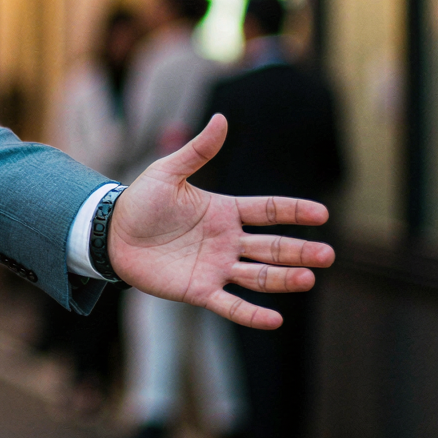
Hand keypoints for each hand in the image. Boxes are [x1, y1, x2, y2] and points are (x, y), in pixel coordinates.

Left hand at [108, 114, 334, 329]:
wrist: (110, 233)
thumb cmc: (141, 201)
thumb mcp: (168, 172)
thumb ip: (197, 151)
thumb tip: (222, 118)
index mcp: (225, 212)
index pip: (268, 211)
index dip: (294, 212)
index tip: (322, 214)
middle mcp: (228, 241)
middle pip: (272, 248)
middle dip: (300, 251)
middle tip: (328, 255)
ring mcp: (217, 267)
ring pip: (259, 276)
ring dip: (284, 279)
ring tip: (309, 278)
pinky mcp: (200, 290)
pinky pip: (230, 304)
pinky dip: (252, 315)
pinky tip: (274, 320)